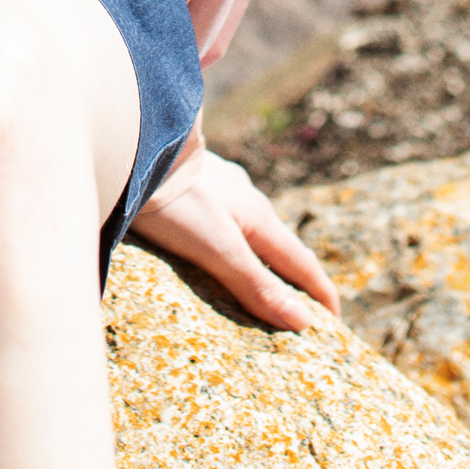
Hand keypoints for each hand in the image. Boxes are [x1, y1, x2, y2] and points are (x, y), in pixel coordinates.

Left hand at [130, 128, 340, 331]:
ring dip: (264, 259)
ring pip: (254, 230)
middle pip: (281, 247)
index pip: (302, 264)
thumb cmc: (173, 200)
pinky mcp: (197, 183)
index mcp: (259, 218)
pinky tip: (220, 245)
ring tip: (262, 284)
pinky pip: (227, 219)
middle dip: (295, 280)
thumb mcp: (217, 247)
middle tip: (302, 313)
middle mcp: (247, 200)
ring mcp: (222, 188)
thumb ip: (255, 283)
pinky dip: (236, 242)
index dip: (321, 295)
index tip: (335, 324)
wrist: (134, 144)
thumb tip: (303, 322)